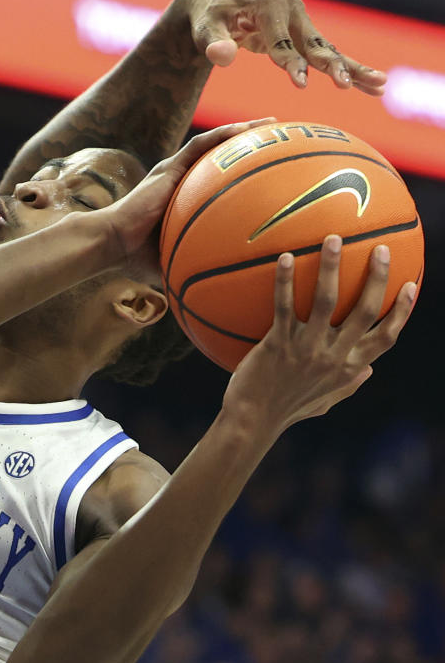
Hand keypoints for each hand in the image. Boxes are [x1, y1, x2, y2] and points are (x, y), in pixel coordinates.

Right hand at [101, 118, 275, 259]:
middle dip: (251, 146)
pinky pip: (201, 145)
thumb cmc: (135, 258)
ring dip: (243, 131)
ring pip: (215, 143)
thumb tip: (213, 293)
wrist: (112, 244)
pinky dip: (223, 135)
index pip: (216, 180)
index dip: (242, 173)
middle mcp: (180, 179)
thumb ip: (192, 267)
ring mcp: (175, 171)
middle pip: (221, 156)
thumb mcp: (173, 262)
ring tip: (270, 122)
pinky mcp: (169, 168)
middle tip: (279, 141)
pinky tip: (245, 128)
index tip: (270, 173)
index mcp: (182, 198)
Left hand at [178, 0, 386, 94]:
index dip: (290, 63)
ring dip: (354, 68)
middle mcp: (292, 11)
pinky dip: (348, 69)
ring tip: (379, 86)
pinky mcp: (302, 35)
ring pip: (329, 50)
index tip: (300, 84)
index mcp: (270, 6)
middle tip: (346, 85)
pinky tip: (372, 85)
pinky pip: (327, 55)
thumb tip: (222, 58)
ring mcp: (301, 23)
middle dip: (331, 65)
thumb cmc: (209, 16)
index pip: (280, 43)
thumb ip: (214, 43)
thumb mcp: (205, 28)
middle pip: (314, 44)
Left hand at [223, 235, 416, 437]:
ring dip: (331, 267)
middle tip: (381, 249)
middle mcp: (332, 358)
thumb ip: (347, 385)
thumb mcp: (324, 402)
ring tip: (333, 238)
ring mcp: (306, 350)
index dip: (401, 312)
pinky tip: (285, 257)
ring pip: (326, 301)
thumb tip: (369, 371)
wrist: (251, 423)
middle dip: (377, 278)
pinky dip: (285, 281)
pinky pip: (283, 306)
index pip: (384, 339)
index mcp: (347, 369)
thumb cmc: (286, 411)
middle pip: (364, 312)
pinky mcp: (277, 345)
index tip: (410, 285)